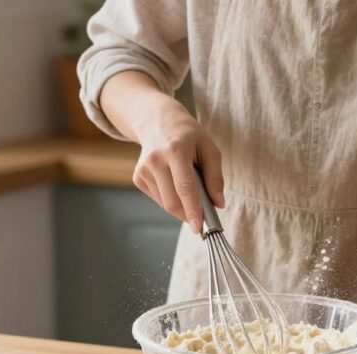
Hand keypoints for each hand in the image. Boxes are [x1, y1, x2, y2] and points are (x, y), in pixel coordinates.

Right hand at [132, 99, 223, 233]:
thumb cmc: (189, 136)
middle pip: (172, 201)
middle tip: (203, 216)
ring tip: (189, 190)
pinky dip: (171, 199)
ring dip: (181, 207)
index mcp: (175, 150)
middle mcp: (155, 160)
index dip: (193, 210)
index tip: (199, 227)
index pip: (184, 187)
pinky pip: (158, 199)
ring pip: (165, 204)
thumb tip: (218, 204)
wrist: (158, 121)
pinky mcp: (138, 177)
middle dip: (189, 214)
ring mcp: (143, 169)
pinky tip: (174, 183)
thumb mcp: (209, 149)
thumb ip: (215, 177)